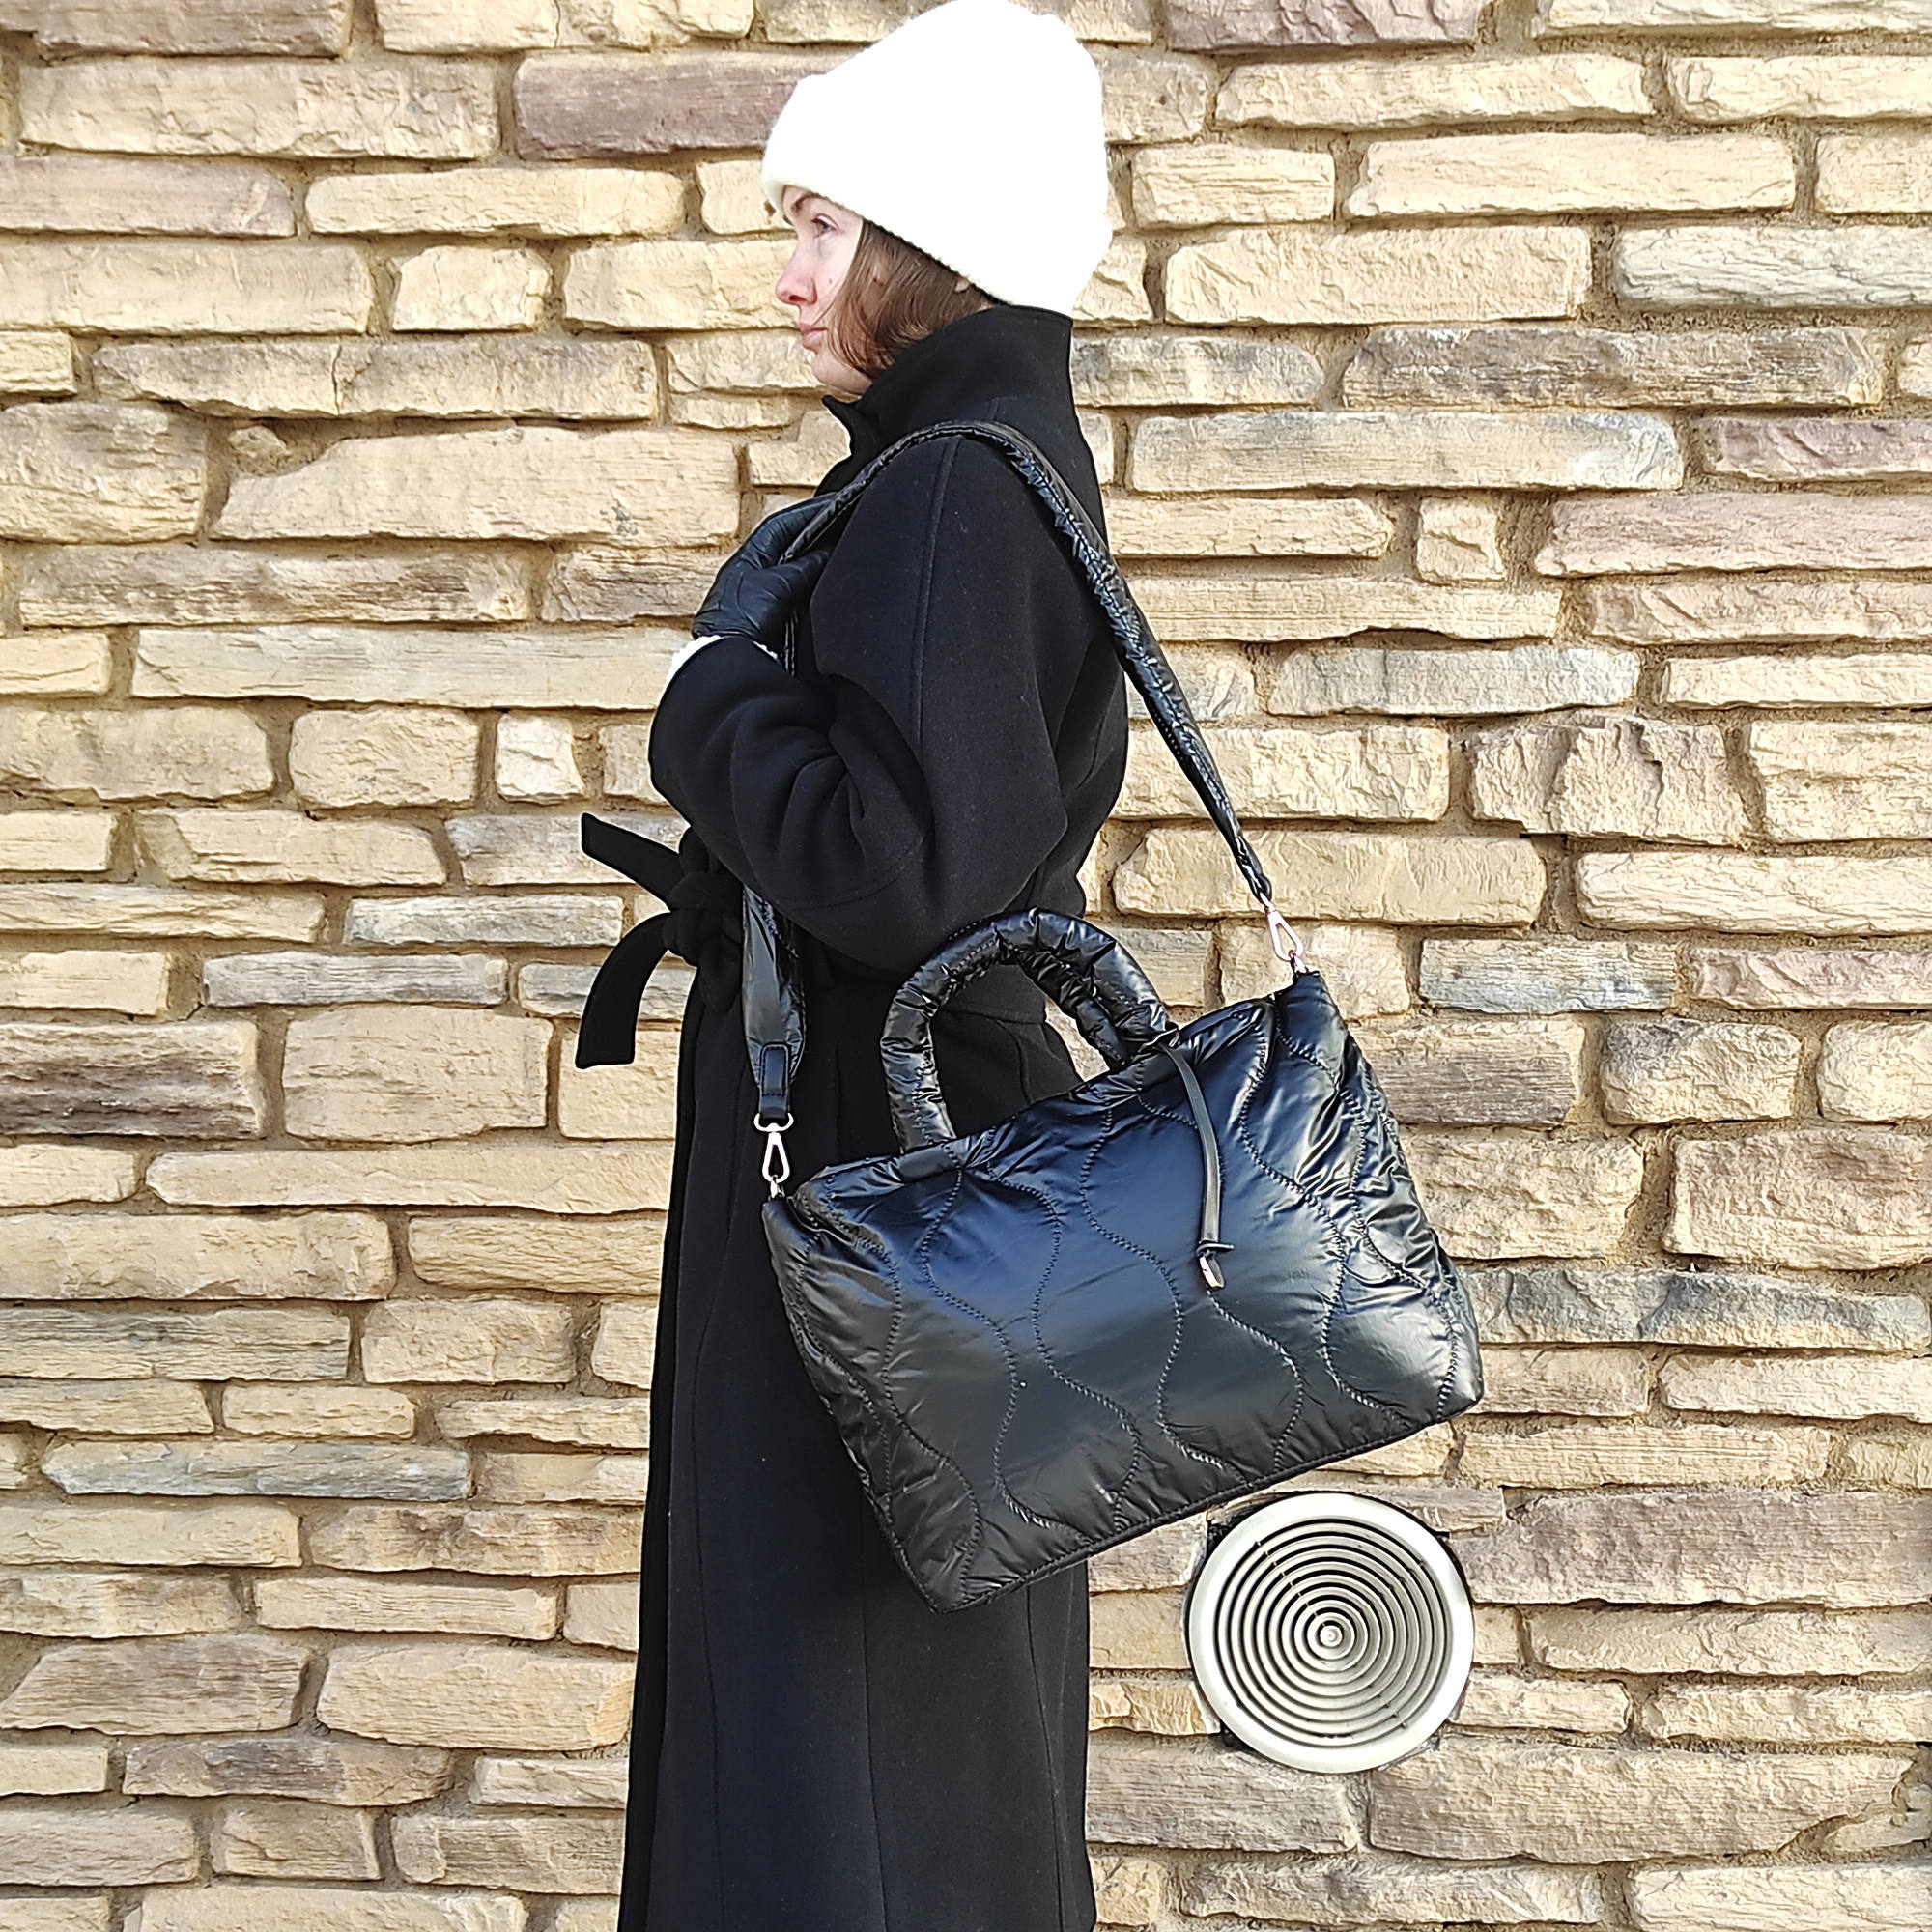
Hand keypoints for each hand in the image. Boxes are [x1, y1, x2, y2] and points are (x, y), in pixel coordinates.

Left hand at [693, 498, 833, 651]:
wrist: (730, 662)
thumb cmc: (739, 621)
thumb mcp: (776, 586)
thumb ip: (804, 567)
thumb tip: (828, 552)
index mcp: (748, 558)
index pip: (782, 525)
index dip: (808, 512)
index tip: (835, 503)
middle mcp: (753, 574)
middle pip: (790, 546)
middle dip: (815, 535)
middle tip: (843, 524)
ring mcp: (762, 597)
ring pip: (795, 570)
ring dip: (816, 561)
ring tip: (843, 550)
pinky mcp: (771, 620)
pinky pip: (797, 594)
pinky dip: (813, 587)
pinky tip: (829, 587)